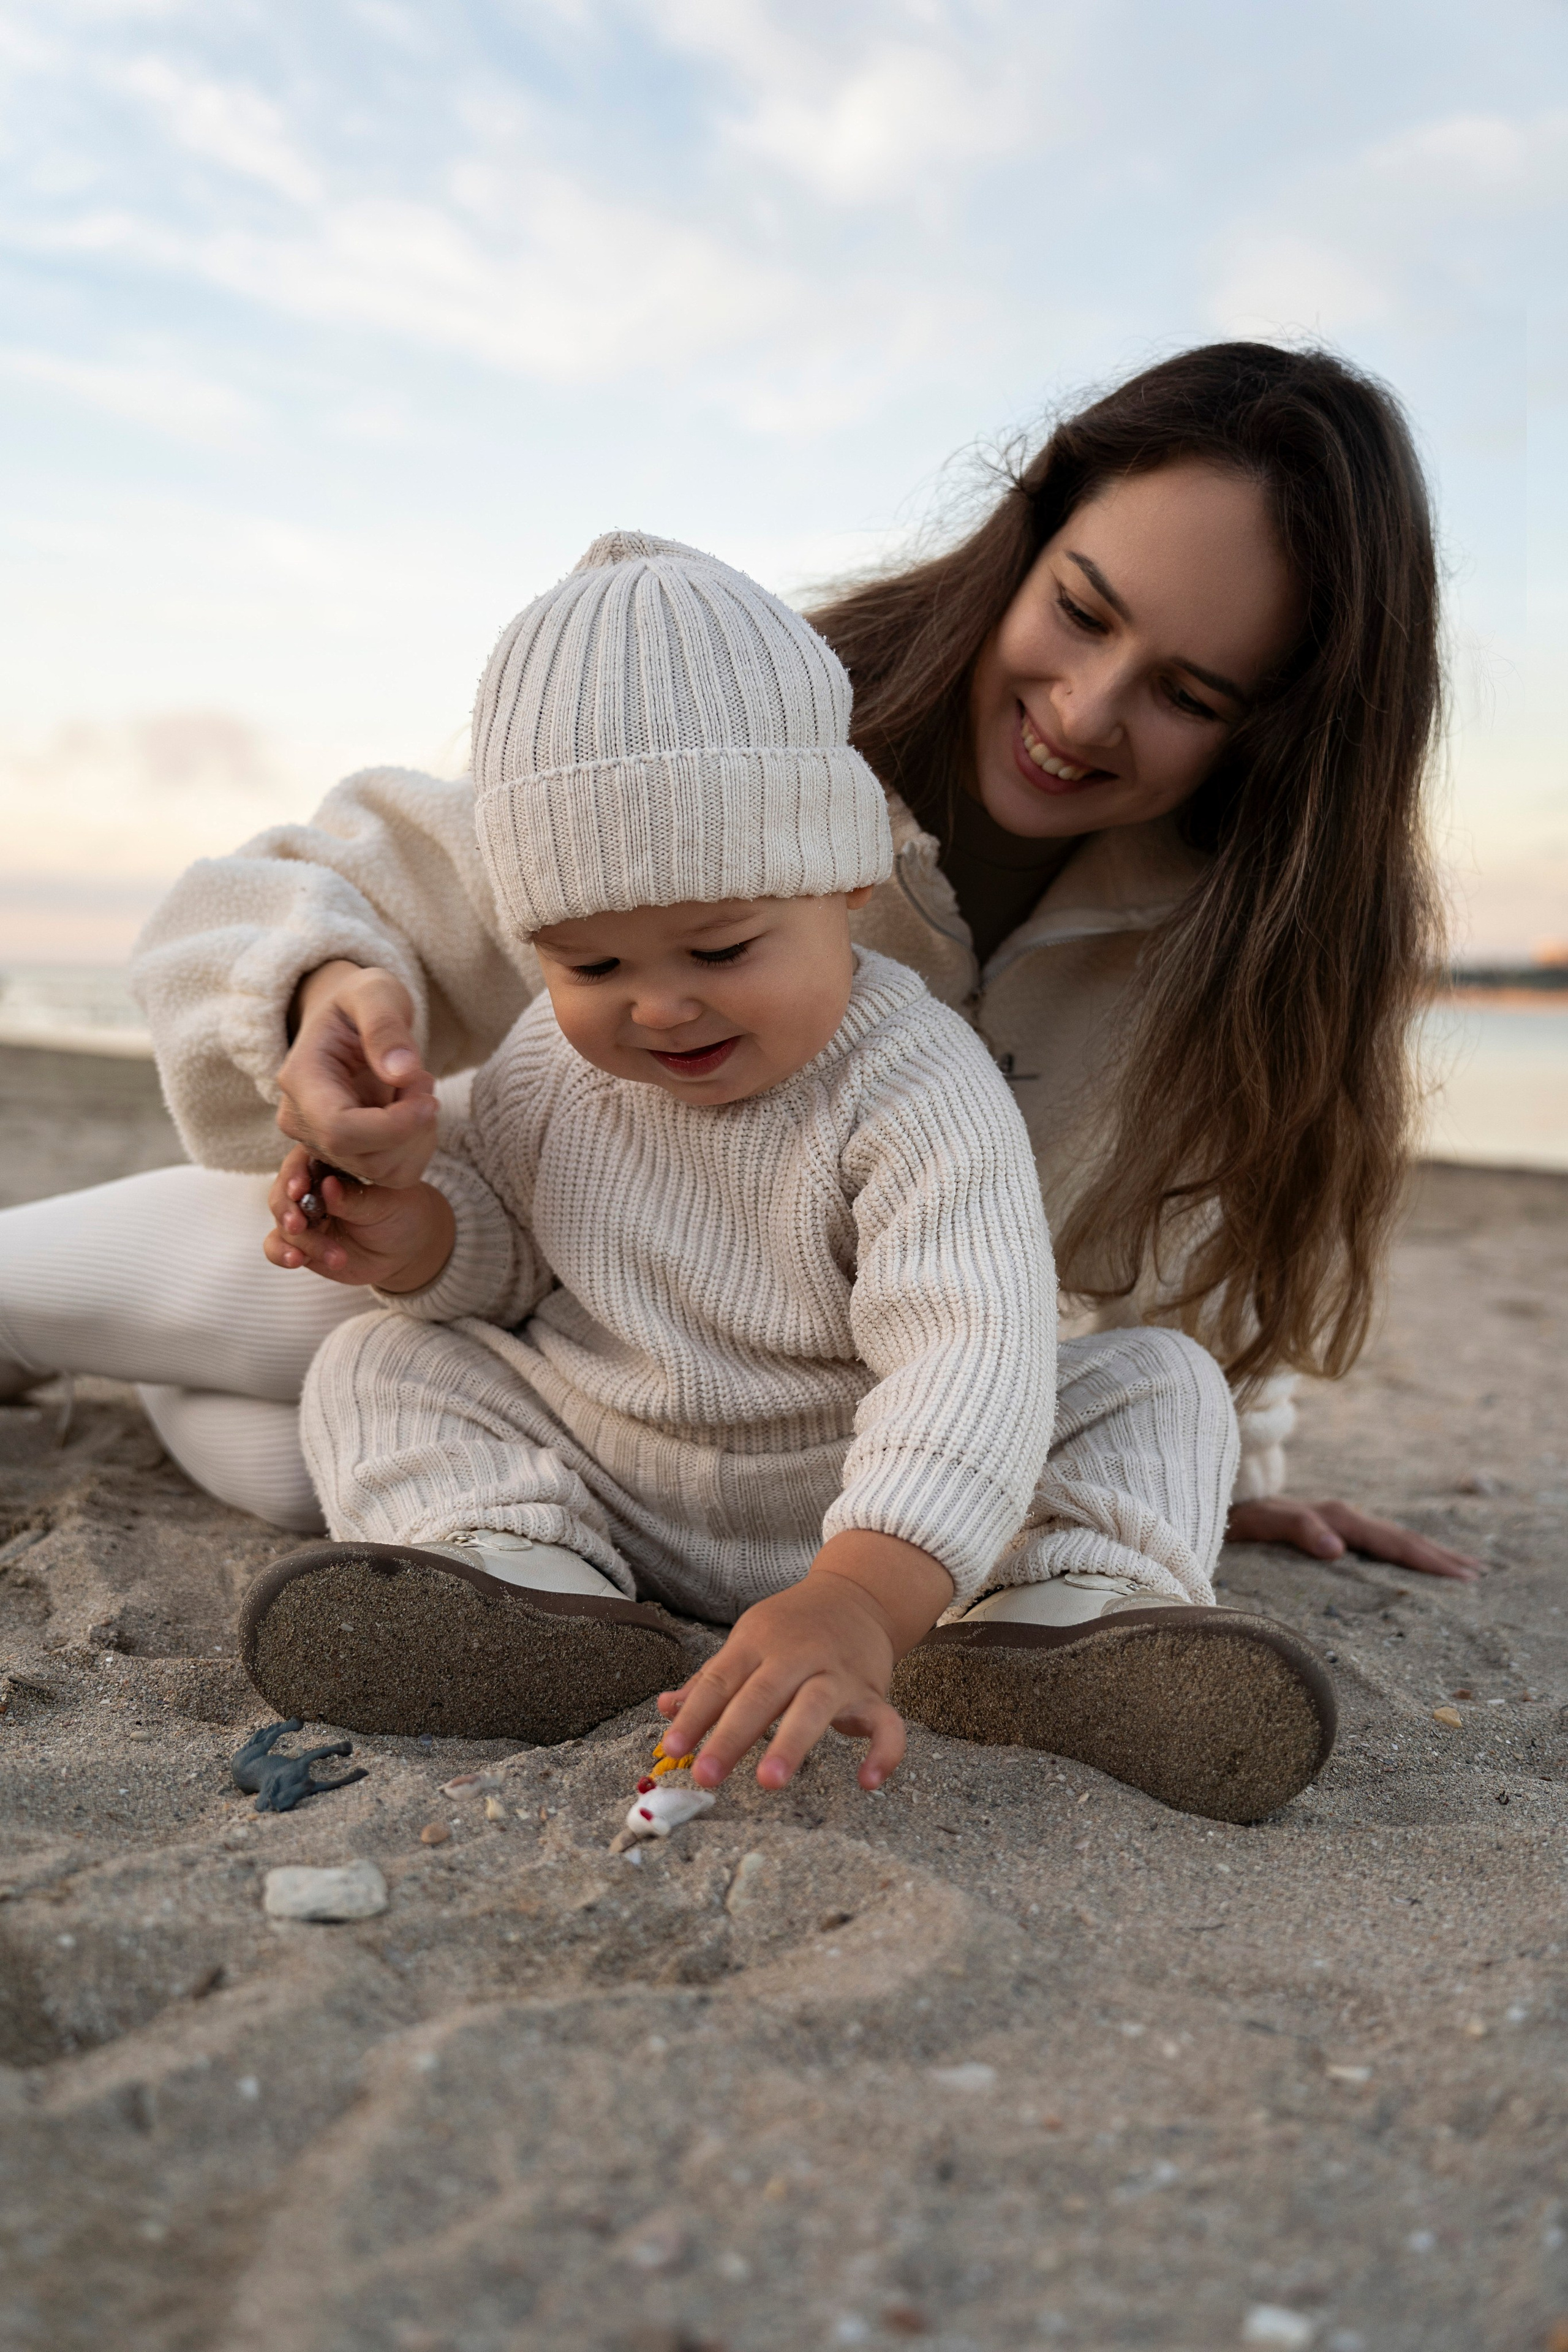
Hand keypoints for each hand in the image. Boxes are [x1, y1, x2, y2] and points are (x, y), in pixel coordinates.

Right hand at [264, 1145, 455, 1291]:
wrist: (407, 1249)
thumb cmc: (400, 1213)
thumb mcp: (385, 1204)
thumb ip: (354, 1198)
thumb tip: (328, 1185)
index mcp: (331, 1164)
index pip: (303, 1161)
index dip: (295, 1174)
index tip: (299, 1189)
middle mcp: (312, 1186)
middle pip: (284, 1191)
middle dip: (288, 1209)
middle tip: (298, 1225)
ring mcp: (304, 1215)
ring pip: (283, 1221)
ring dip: (298, 1239)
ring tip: (323, 1254)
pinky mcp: (300, 1243)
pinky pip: (277, 1246)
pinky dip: (281, 1253)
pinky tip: (295, 1260)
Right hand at [275, 961, 438, 1186]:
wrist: (347, 1019)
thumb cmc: (360, 1001)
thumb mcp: (375, 993)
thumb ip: (385, 1027)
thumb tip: (402, 1072)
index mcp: (301, 1080)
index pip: (340, 1130)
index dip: (393, 1126)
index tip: (429, 1099)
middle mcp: (301, 1121)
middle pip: (365, 1158)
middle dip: (412, 1127)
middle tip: (423, 1081)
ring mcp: (320, 1143)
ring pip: (384, 1172)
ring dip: (418, 1136)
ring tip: (415, 1090)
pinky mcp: (346, 1156)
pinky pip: (393, 1175)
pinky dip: (416, 1148)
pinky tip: (413, 1113)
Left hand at [657, 1530, 953, 1792]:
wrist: (856, 1595)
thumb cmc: (791, 1628)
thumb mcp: (747, 1643)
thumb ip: (710, 1680)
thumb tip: (666, 1708)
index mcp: (757, 1642)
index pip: (720, 1680)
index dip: (694, 1715)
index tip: (671, 1749)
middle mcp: (797, 1654)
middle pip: (761, 1694)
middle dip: (732, 1735)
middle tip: (706, 1775)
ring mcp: (837, 1672)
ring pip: (815, 1706)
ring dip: (791, 1743)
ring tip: (769, 1780)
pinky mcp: (873, 1691)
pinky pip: (886, 1723)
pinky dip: (883, 1751)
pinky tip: (868, 1781)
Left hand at [1226, 1494, 1481, 1581]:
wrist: (1217, 1505)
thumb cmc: (1239, 1521)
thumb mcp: (1262, 1524)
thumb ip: (1297, 1530)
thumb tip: (1338, 1549)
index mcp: (1336, 1519)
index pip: (1392, 1543)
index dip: (1427, 1560)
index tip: (1461, 1577)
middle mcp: (1343, 1517)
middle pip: (1401, 1538)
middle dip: (1440, 1557)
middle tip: (1478, 1576)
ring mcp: (1339, 1522)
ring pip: (1394, 1538)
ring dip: (1428, 1552)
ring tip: (1463, 1568)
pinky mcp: (1331, 1530)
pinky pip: (1377, 1542)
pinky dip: (1404, 1551)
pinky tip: (1414, 1563)